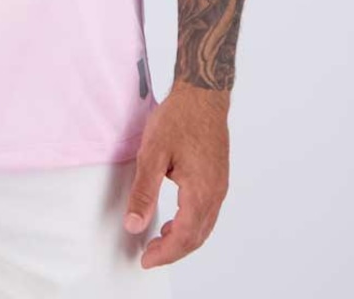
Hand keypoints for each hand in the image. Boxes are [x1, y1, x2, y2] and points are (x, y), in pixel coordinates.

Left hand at [122, 82, 230, 268]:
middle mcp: (215, 193)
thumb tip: (134, 224)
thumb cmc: (179, 118)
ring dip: (183, 240)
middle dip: (173, 251)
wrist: (203, 94)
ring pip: (204, 227)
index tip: (145, 258)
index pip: (183, 237)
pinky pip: (207, 212)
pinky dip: (192, 224)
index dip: (164, 253)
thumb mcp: (153, 153)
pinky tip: (176, 219)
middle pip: (196, 237)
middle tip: (150, 254)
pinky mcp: (218, 178)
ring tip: (160, 240)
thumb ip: (144, 192)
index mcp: (200, 191)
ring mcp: (220, 186)